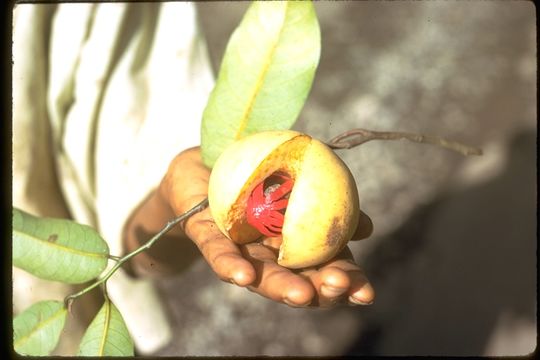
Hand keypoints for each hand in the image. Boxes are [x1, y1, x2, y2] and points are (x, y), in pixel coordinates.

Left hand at [148, 147, 373, 306]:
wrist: (204, 164)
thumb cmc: (258, 170)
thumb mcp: (300, 177)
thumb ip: (331, 200)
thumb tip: (367, 227)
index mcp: (294, 243)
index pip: (325, 268)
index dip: (345, 284)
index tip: (367, 294)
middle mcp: (268, 255)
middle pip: (296, 280)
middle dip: (318, 291)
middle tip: (337, 287)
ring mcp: (238, 249)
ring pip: (260, 275)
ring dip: (279, 287)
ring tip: (299, 295)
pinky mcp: (206, 237)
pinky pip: (218, 252)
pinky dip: (230, 265)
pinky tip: (243, 276)